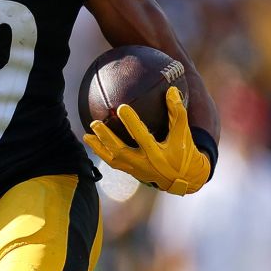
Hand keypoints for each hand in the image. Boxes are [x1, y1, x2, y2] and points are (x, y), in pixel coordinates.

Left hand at [84, 87, 211, 195]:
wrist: (183, 179)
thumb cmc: (184, 152)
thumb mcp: (183, 133)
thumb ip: (178, 112)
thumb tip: (171, 91)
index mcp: (157, 154)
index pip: (142, 136)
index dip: (132, 123)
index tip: (121, 108)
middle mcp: (144, 164)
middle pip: (120, 151)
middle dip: (106, 138)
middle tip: (94, 123)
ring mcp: (136, 170)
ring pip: (113, 160)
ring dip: (98, 148)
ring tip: (86, 135)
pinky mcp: (131, 172)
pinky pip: (113, 163)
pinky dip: (103, 153)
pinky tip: (94, 143)